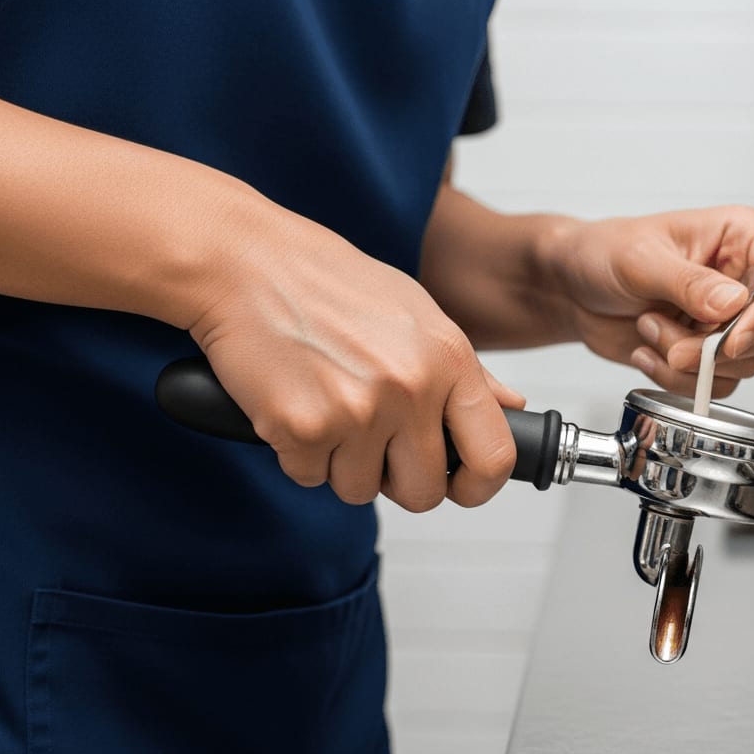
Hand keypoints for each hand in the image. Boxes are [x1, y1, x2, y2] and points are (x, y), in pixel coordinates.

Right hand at [185, 193, 520, 509]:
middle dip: (397, 480)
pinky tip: (293, 402)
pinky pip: (310, 476)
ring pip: (360, 489)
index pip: (494, 455)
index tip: (461, 486)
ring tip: (326, 404)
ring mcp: (357, 412)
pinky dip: (298, 452)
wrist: (243, 261)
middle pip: (424, 492)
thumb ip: (468, 370)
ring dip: (341, 463)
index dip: (478, 486)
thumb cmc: (327, 282)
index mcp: (448, 358)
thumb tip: (510, 408)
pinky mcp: (303, 428)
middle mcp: (410, 388)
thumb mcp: (416, 312)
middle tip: (373, 442)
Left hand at [542, 206, 753, 396]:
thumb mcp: (641, 259)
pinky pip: (715, 384)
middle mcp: (745, 279)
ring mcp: (729, 319)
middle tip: (673, 342)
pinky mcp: (709, 352)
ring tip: (649, 329)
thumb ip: (689, 282)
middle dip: (716, 348)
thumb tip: (734, 303)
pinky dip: (678, 378)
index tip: (734, 339)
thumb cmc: (604, 252)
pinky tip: (648, 351)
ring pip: (744, 365)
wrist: (574, 287)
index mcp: (743, 237)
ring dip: (689, 361)